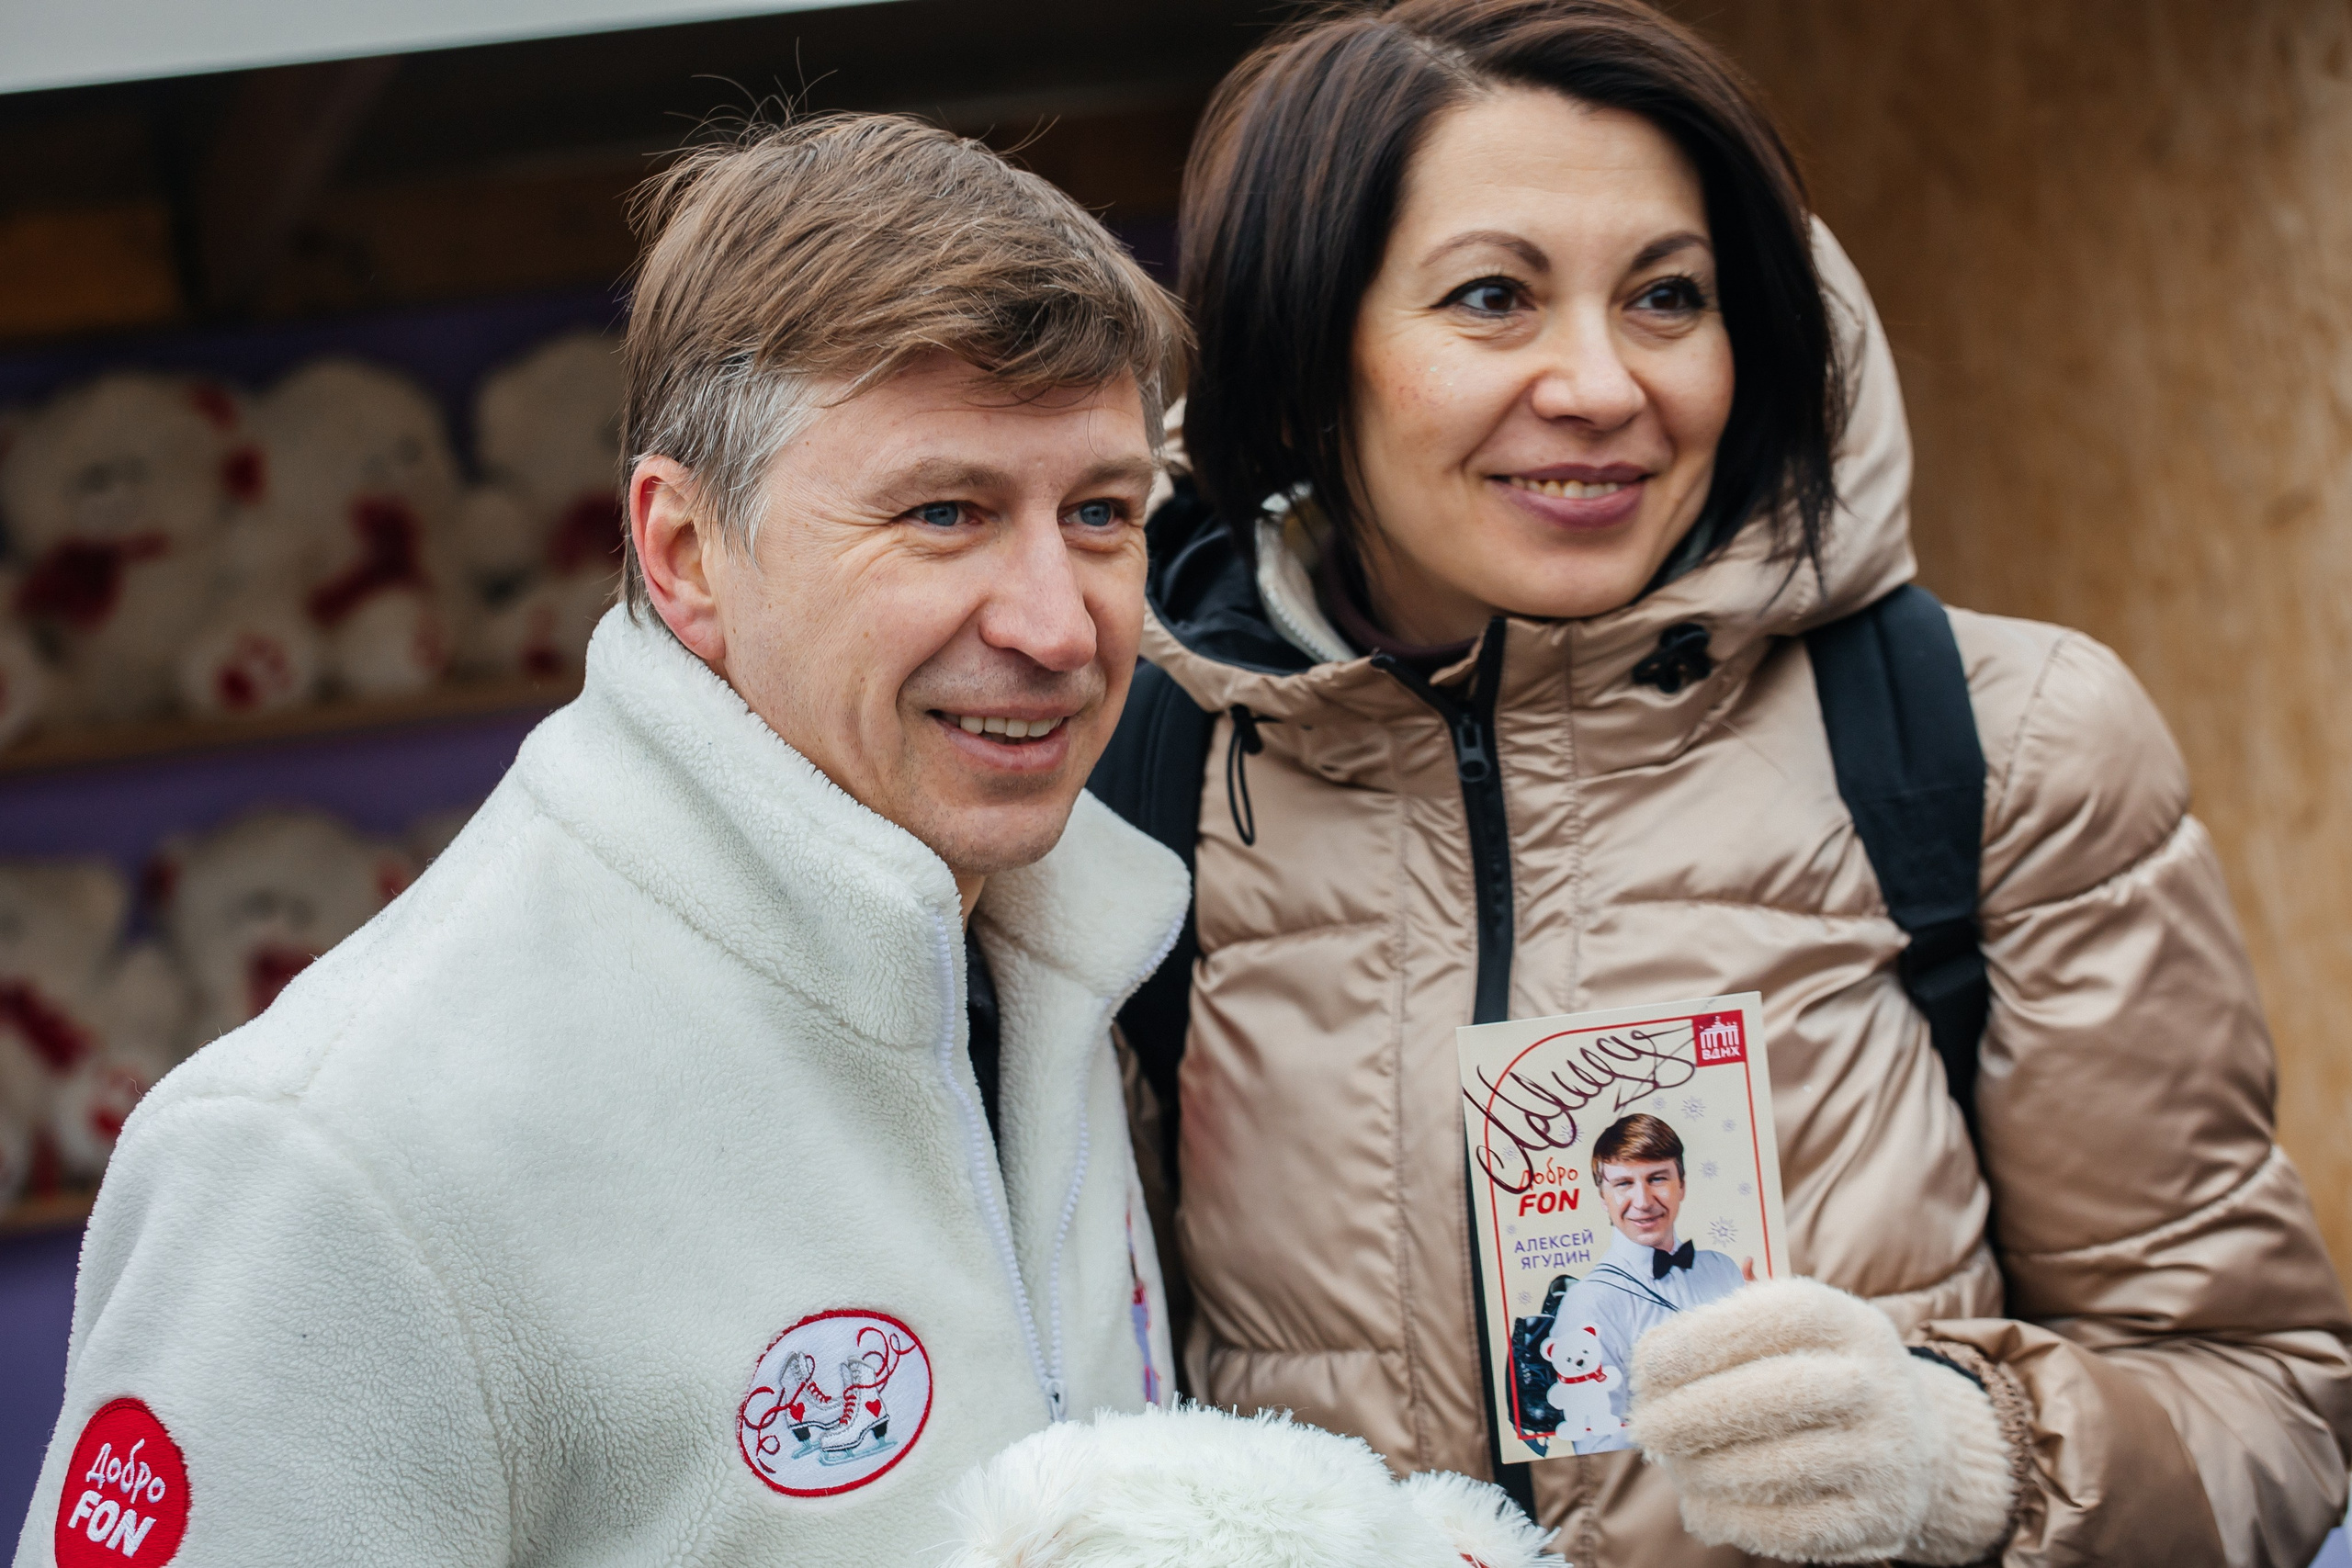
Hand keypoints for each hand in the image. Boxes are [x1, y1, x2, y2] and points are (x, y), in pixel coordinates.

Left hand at [1628, 1278, 2017, 1565]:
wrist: (1909, 1442)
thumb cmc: (1812, 1373)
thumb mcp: (1785, 1333)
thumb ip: (1720, 1335)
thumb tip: (1647, 1367)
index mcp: (1847, 1322)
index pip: (1781, 1317)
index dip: (1705, 1338)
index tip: (1646, 1364)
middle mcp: (1875, 1383)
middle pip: (1779, 1394)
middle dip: (1693, 1413)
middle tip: (1645, 1426)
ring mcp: (1884, 1454)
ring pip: (1778, 1466)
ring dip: (1704, 1471)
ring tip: (1673, 1465)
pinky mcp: (1877, 1517)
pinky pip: (1790, 1526)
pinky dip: (1731, 1517)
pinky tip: (1700, 1505)